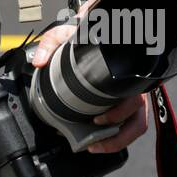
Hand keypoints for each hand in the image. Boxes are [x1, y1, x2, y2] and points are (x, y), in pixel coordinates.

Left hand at [29, 2, 149, 154]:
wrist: (97, 31)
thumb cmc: (85, 35)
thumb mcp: (65, 34)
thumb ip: (51, 43)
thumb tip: (39, 62)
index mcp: (123, 70)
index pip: (132, 97)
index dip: (117, 113)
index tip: (97, 119)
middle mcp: (133, 84)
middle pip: (138, 117)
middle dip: (117, 135)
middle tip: (92, 139)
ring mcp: (134, 95)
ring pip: (137, 125)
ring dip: (118, 140)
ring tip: (94, 146)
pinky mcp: (129, 103)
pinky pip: (132, 125)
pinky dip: (118, 137)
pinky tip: (99, 140)